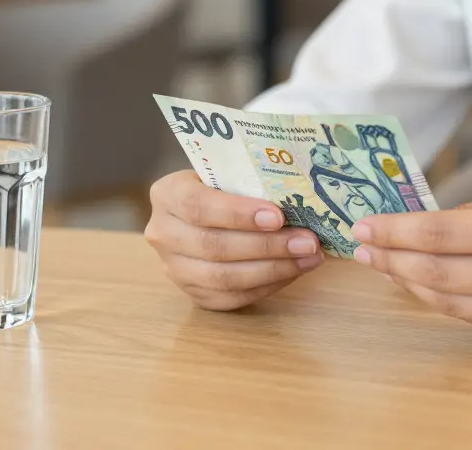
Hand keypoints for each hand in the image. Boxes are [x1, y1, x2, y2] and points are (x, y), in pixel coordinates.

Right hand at [145, 171, 324, 310]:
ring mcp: (174, 268)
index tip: (278, 217)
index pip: (199, 206)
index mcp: (167, 194)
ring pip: (223, 278)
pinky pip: (230, 298)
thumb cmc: (221, 187)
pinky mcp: (192, 293)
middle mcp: (162, 233)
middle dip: (268, 246)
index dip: (238, 214)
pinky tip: (293, 272)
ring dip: (273, 270)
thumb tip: (300, 199)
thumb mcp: (226, 174)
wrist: (201, 212)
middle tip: (308, 242)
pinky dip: (266, 286)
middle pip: (214, 247)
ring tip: (309, 258)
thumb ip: (250, 184)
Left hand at [351, 188, 471, 347]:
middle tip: (362, 248)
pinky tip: (421, 285)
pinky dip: (442, 301)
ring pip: (448, 302)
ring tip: (383, 265)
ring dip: (407, 283)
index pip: (440, 234)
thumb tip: (414, 225)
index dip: (394, 232)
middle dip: (390, 259)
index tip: (363, 227)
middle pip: (436, 273)